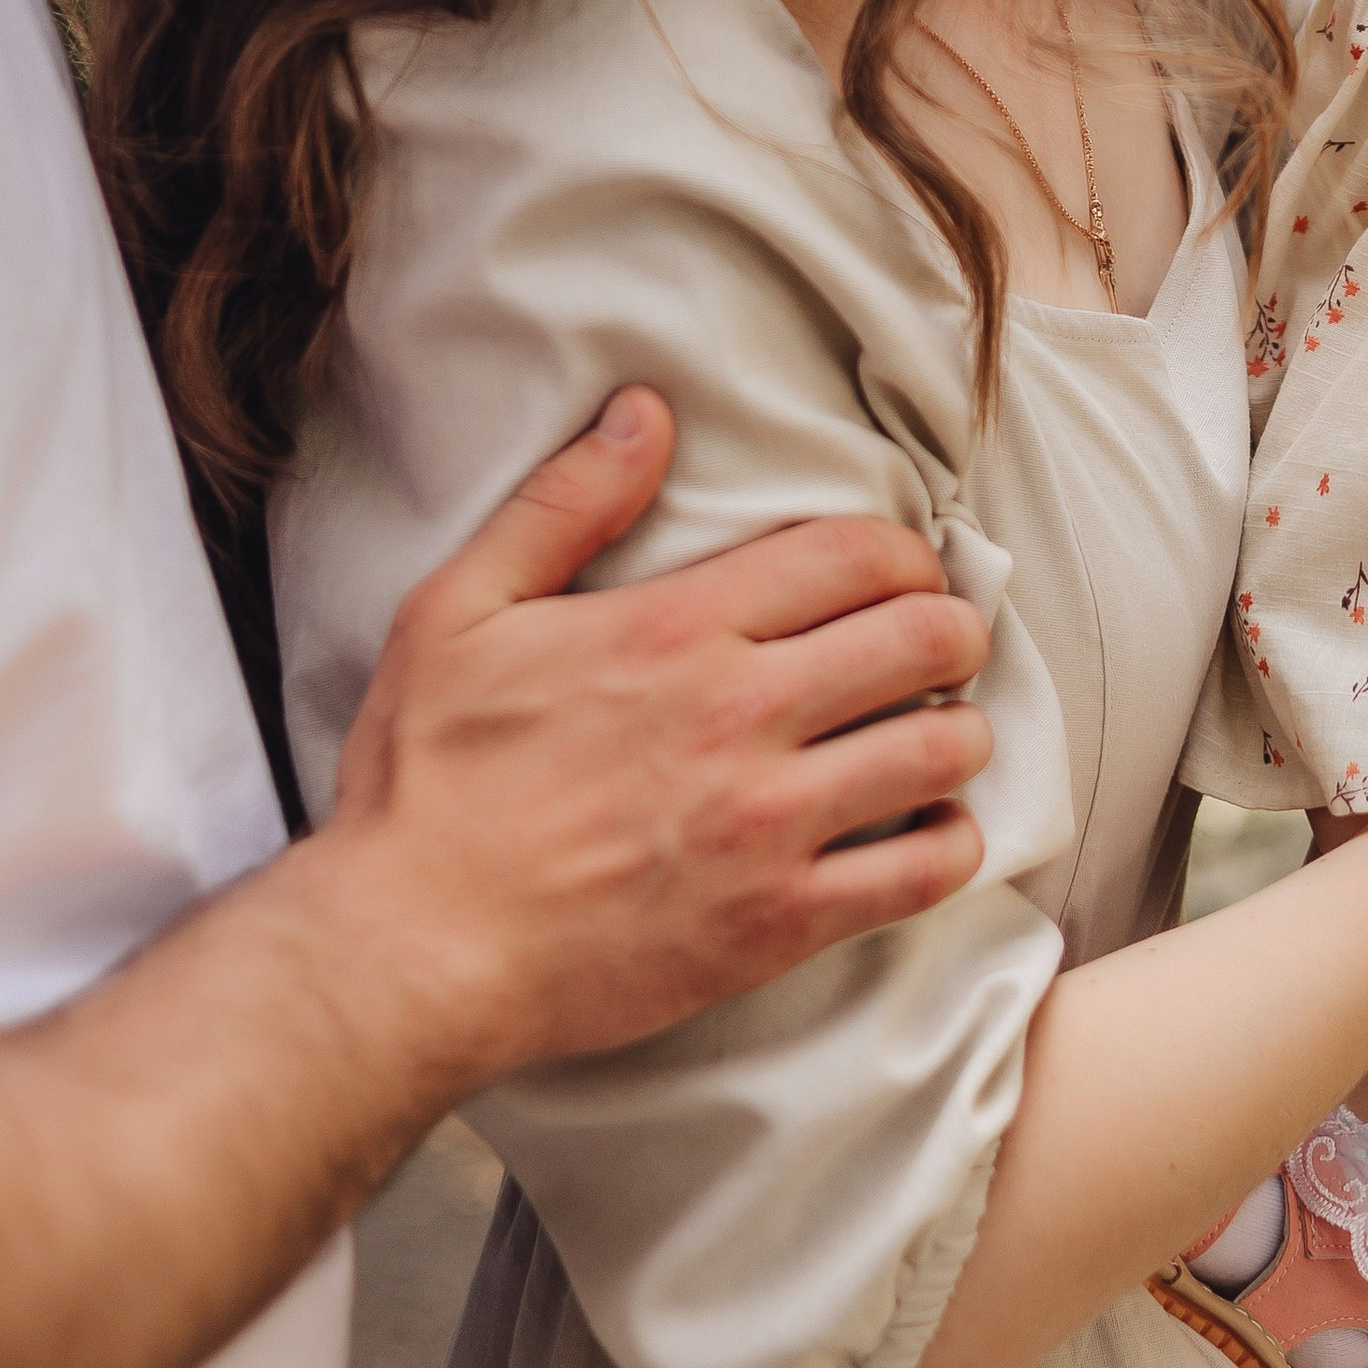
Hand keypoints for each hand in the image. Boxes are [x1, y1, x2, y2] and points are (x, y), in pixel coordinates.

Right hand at [327, 389, 992, 1082]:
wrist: (409, 955)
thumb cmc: (426, 784)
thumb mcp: (459, 611)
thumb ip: (564, 504)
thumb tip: (648, 412)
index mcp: (680, 628)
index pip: (859, 555)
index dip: (906, 555)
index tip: (903, 576)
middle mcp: (743, 714)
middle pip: (927, 638)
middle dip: (952, 630)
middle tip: (937, 648)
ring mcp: (770, 823)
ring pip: (945, 749)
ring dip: (958, 732)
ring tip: (934, 735)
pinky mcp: (780, 922)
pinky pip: (922, 872)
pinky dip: (947, 843)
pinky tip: (922, 830)